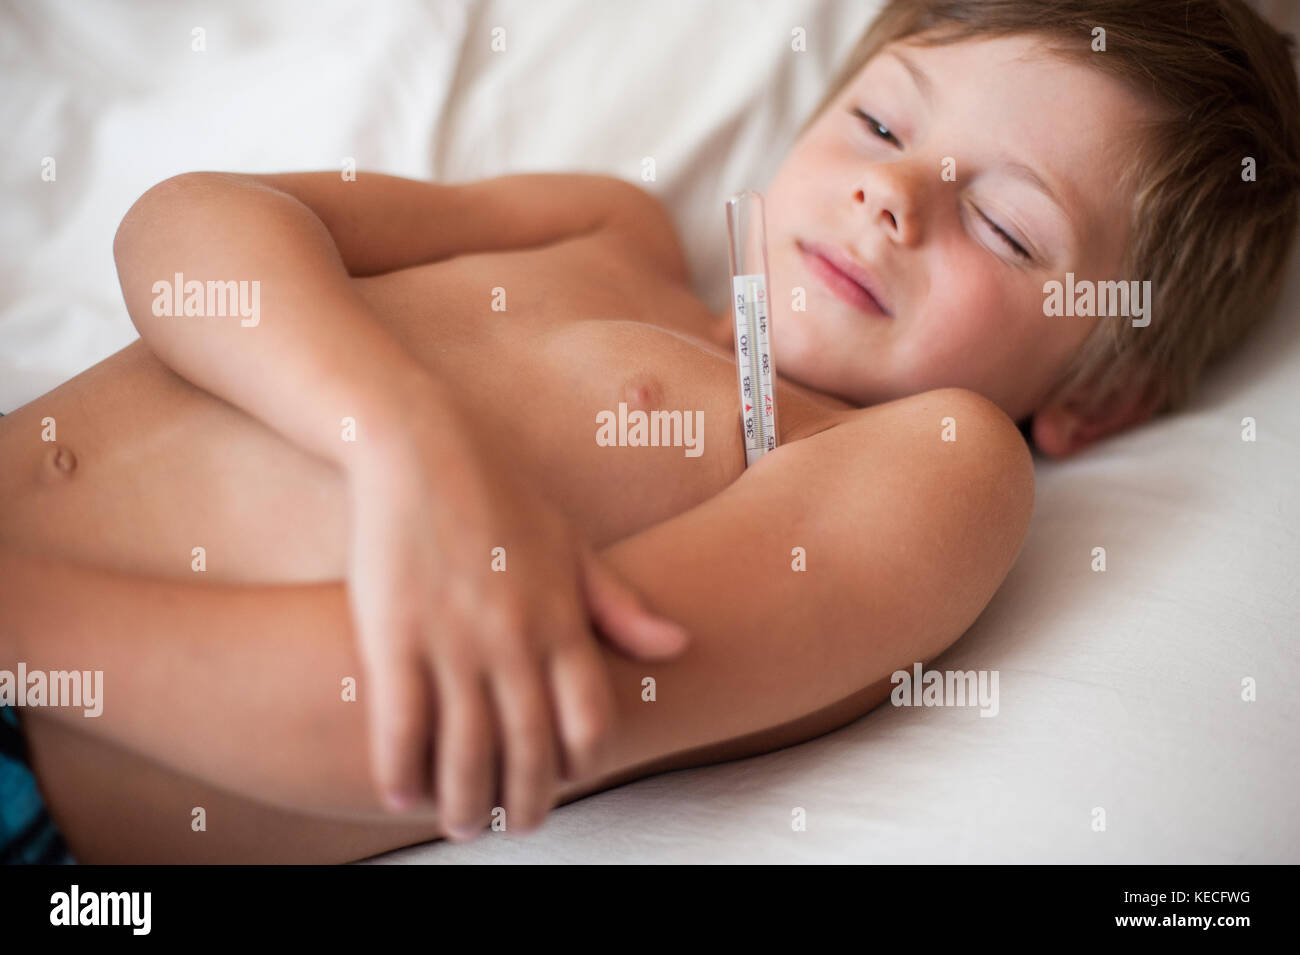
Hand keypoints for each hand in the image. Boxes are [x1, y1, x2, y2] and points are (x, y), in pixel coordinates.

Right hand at [343, 392, 688, 839]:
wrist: (421, 445)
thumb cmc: (500, 493)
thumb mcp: (573, 544)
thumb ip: (621, 605)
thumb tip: (681, 645)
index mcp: (563, 618)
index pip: (589, 719)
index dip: (582, 763)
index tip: (566, 778)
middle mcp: (515, 638)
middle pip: (530, 749)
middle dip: (525, 803)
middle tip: (515, 827)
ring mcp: (453, 638)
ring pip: (466, 750)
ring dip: (465, 801)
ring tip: (459, 824)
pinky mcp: (394, 633)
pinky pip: (401, 723)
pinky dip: (401, 768)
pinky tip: (400, 792)